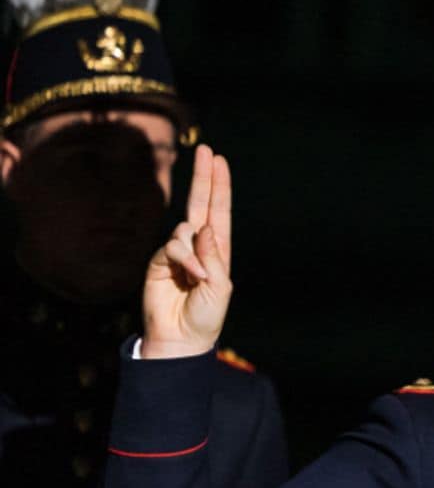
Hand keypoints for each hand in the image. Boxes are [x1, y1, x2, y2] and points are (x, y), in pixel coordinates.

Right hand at [142, 144, 231, 358]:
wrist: (180, 337)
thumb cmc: (206, 316)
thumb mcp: (220, 287)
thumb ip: (214, 258)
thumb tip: (203, 229)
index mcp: (219, 250)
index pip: (219, 211)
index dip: (219, 186)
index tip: (219, 161)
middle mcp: (199, 246)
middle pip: (200, 204)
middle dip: (204, 177)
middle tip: (206, 150)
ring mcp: (178, 251)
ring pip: (184, 230)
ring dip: (194, 251)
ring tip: (198, 277)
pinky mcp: (159, 260)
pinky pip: (172, 246)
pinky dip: (183, 258)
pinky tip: (188, 275)